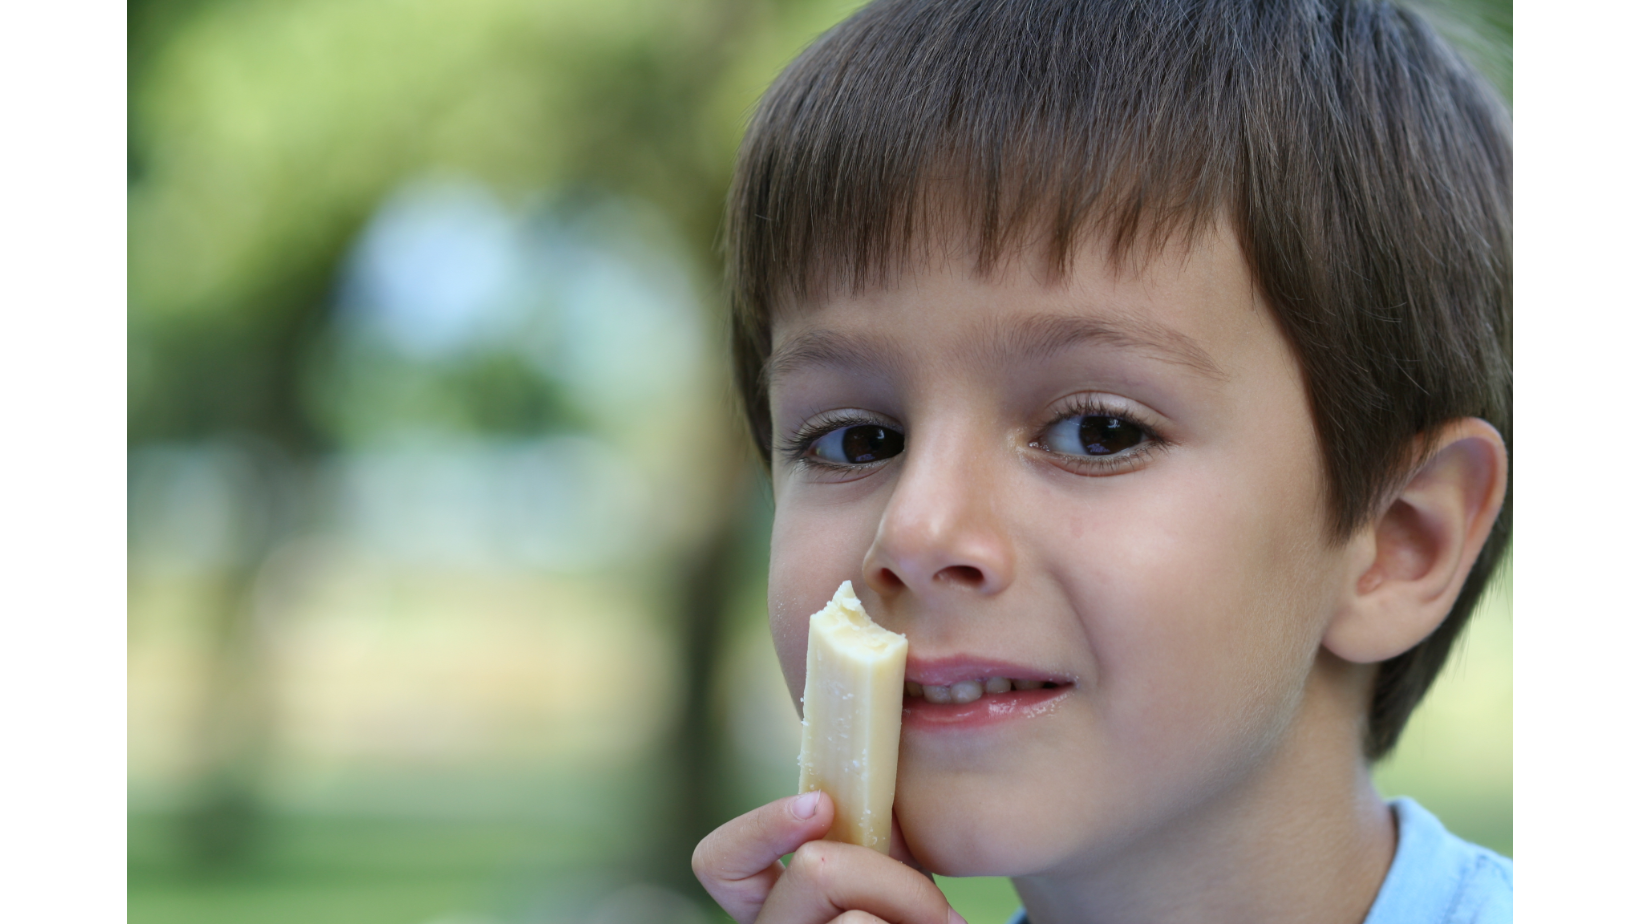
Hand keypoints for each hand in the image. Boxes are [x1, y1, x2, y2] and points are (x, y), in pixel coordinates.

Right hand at [692, 790, 964, 923]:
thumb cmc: (911, 914)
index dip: (764, 827)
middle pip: (815, 873)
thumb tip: (870, 736)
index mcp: (769, 905)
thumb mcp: (884, 866)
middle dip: (890, 877)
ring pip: (856, 920)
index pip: (719, 862)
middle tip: (938, 908)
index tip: (821, 803)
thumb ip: (859, 830)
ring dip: (916, 913)